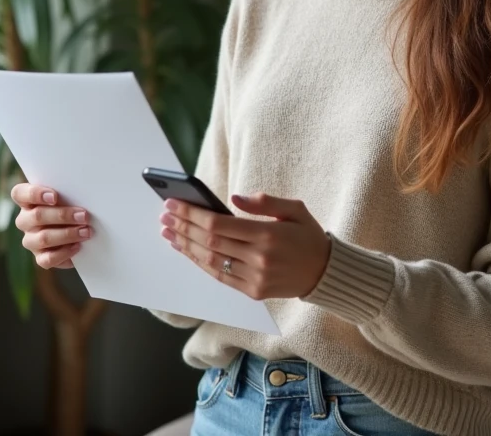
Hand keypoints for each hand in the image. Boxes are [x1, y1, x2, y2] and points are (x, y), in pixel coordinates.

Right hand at [11, 183, 92, 268]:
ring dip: (67, 234)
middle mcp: (25, 220)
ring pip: (43, 238)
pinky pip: (48, 259)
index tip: (54, 196)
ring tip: (85, 231)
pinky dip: (64, 253)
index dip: (35, 194)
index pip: (19, 193)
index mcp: (26, 200)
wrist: (77, 229)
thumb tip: (81, 194)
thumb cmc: (70, 206)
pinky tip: (78, 246)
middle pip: (37, 216)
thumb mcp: (67, 196)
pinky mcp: (40, 257)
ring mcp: (30, 240)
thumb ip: (67, 193)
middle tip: (83, 215)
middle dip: (63, 216)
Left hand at [160, 192, 331, 299]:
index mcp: (268, 235)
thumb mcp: (294, 209)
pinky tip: (187, 250)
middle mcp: (259, 259)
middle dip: (183, 227)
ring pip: (210, 261)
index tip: (174, 204)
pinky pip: (219, 276)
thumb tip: (233, 199)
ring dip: (186, 246)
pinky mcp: (253, 291)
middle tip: (164, 215)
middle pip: (210, 242)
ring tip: (168, 232)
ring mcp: (255, 278)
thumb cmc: (308, 236)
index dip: (192, 215)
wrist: (326, 273)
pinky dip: (200, 263)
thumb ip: (264, 202)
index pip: (219, 224)